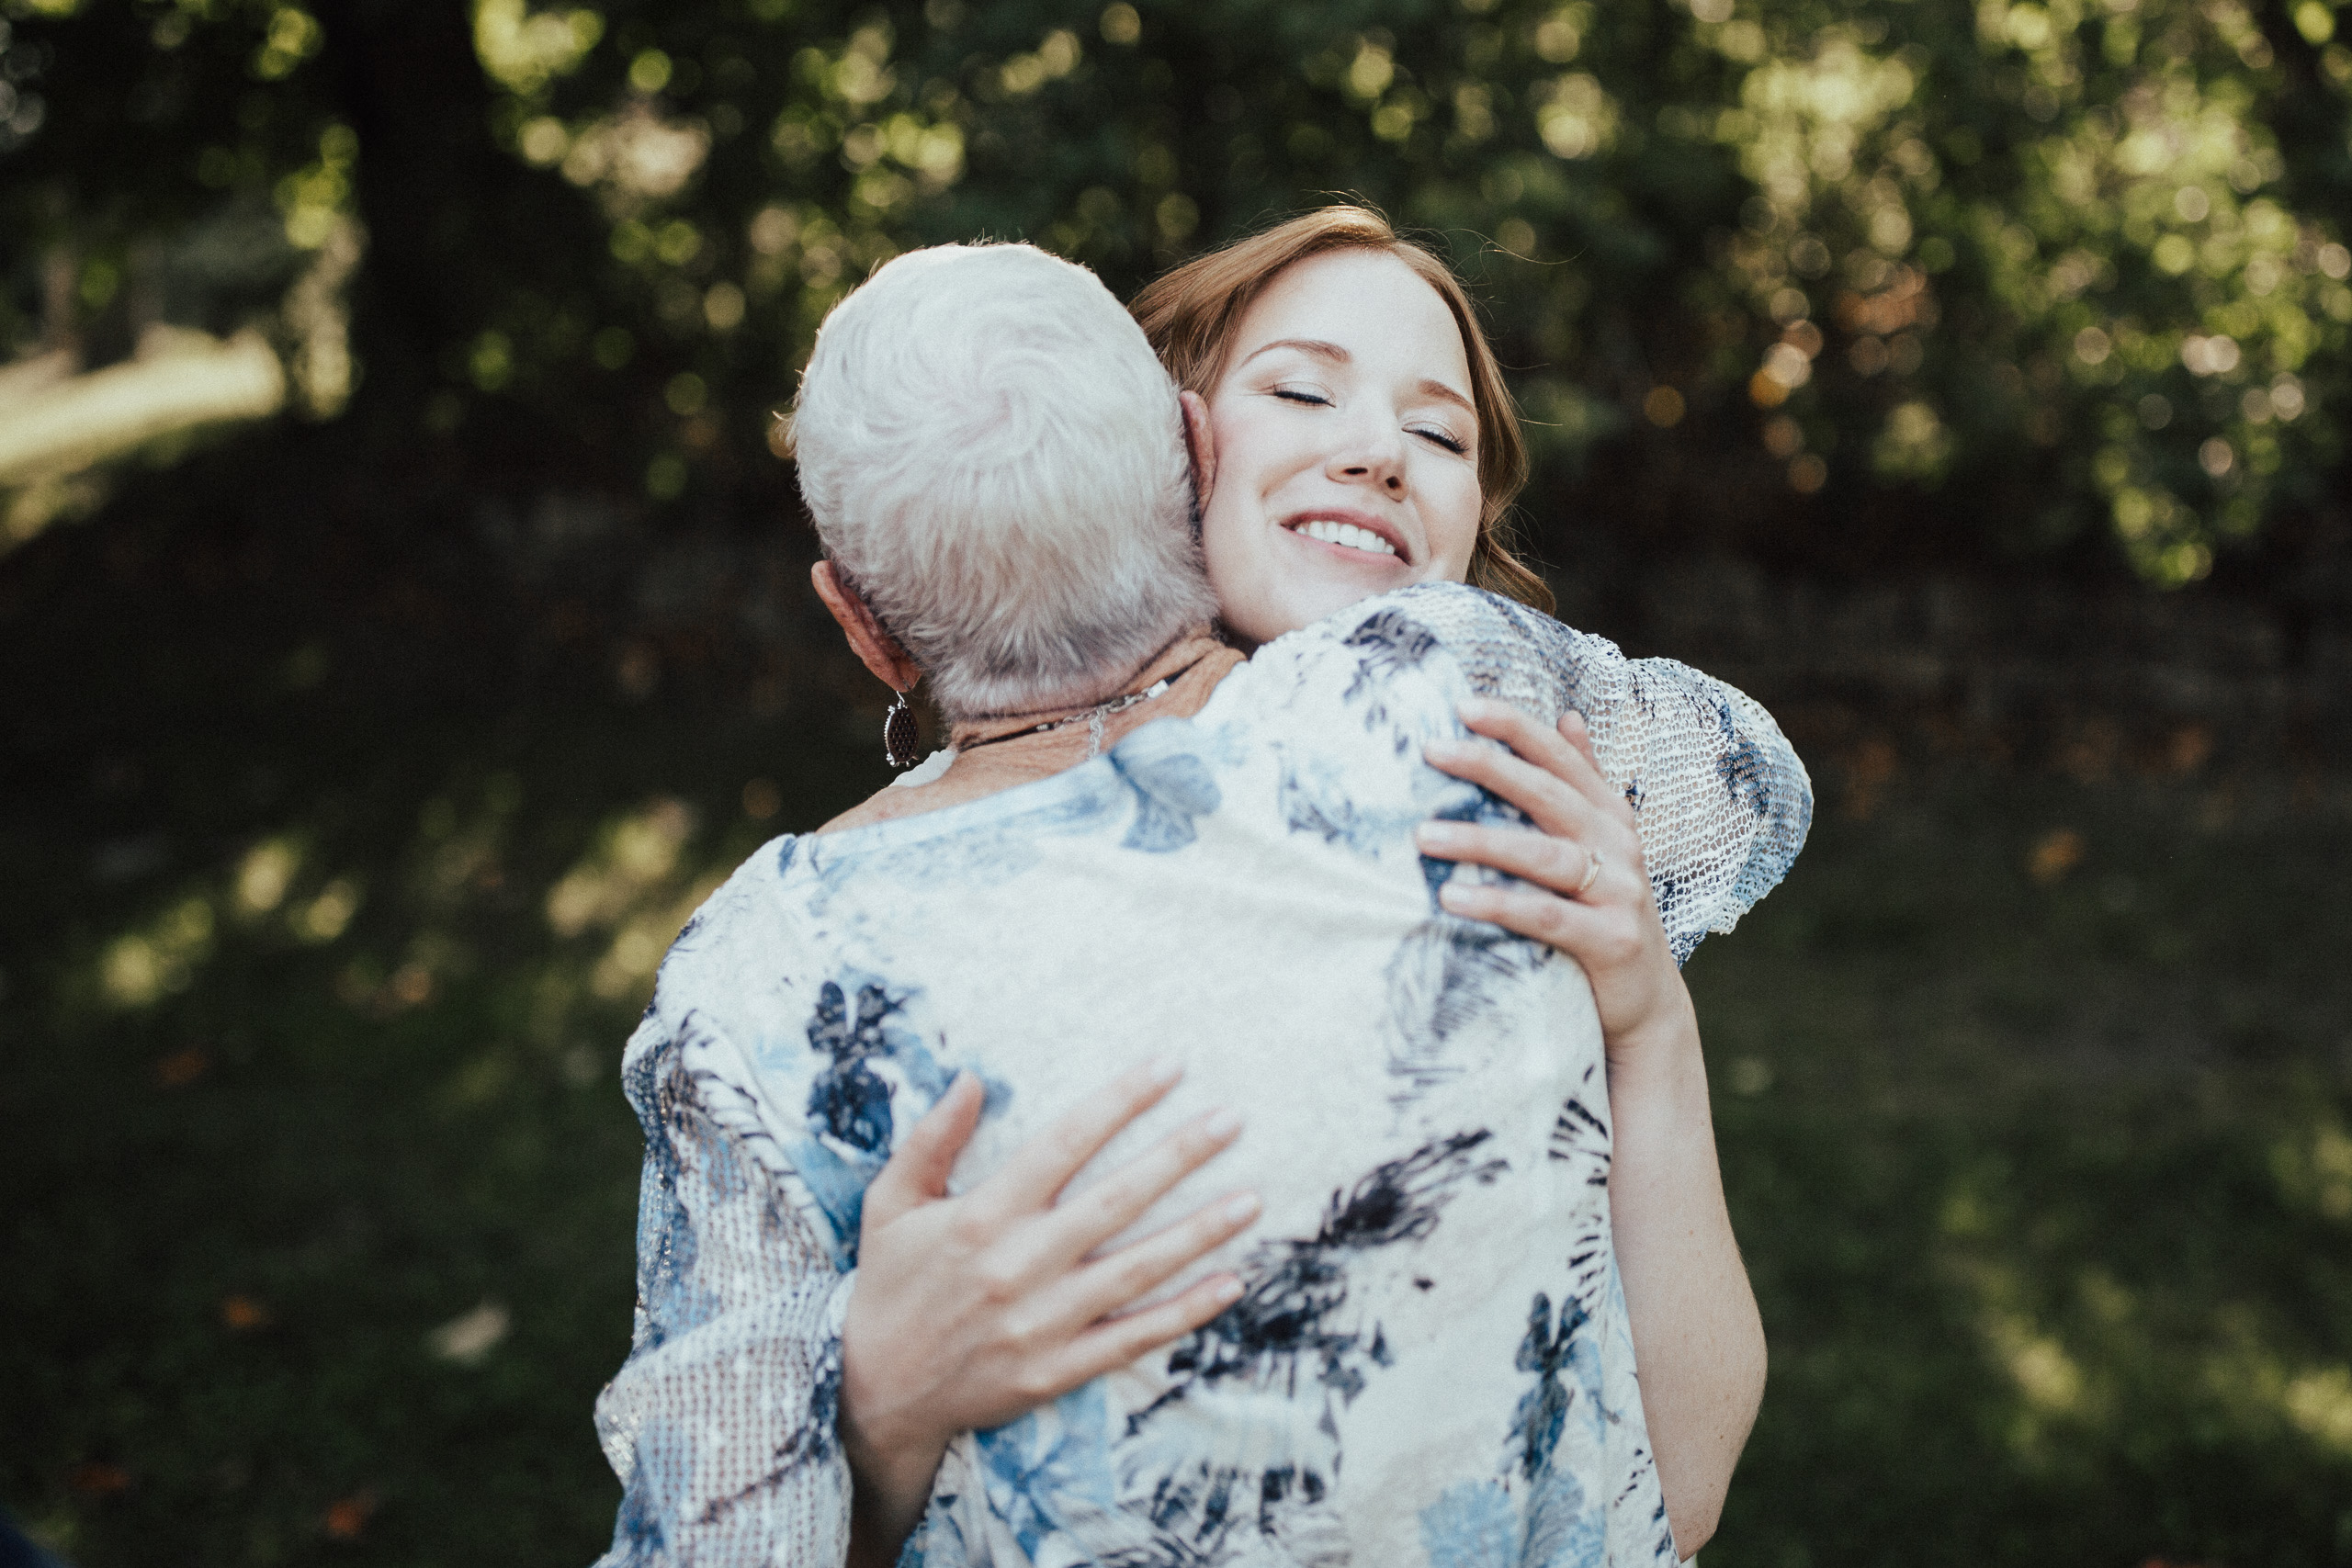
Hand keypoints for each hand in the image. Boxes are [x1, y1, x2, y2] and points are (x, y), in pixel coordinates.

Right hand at [839, 1059, 1257, 1560]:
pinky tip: (1229, 1283)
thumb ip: (931, 1139)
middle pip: (1115, 1200)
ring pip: (1136, 1269)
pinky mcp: (1056, 1370)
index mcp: (982, 1215)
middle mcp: (1019, 1264)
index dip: (1120, 1102)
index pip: (1065, 1143)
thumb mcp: (889, 1204)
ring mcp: (1042, 1321)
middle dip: (1179, 1155)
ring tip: (1251, 1198)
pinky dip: (1184, 1313)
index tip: (1169, 1066)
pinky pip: (1132, 1338)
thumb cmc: (888, 1285)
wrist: (873, 1392)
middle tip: (1232, 1119)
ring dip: (1198, 1232)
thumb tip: (973, 1078)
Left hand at [1416, 698, 1692, 1059]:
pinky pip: (1546, 916)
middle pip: (1550, 795)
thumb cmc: (1605, 914)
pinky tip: (1452, 896)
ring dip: (1480, 840)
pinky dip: (1499, 903)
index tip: (1464, 706)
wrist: (1648, 1001)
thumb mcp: (1603, 845)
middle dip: (1490, 767)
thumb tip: (1568, 715)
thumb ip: (1585, 782)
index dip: (1517, 727)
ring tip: (1423, 834)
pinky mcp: (1611, 941)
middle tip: (1431, 750)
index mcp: (1609, 816)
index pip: (1561, 758)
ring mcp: (1620, 893)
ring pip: (1543, 855)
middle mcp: (1619, 846)